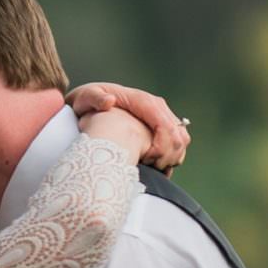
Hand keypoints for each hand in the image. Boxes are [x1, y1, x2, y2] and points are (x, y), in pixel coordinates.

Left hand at [69, 82, 189, 172]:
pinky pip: (179, 143)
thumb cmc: (87, 103)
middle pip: (177, 133)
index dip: (161, 145)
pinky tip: (156, 164)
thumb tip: (109, 101)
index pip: (163, 123)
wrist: (91, 104)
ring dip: (172, 157)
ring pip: (182, 139)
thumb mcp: (86, 98)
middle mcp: (155, 105)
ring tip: (152, 167)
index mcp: (141, 100)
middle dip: (168, 155)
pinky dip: (173, 157)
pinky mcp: (163, 124)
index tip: (149, 160)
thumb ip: (95, 98)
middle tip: (150, 168)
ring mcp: (161, 114)